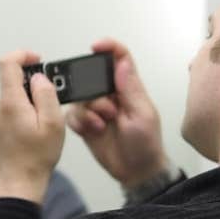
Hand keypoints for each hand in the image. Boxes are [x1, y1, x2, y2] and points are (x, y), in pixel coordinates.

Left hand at [0, 50, 64, 203]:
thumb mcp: (54, 124)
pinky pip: (9, 109)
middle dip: (34, 87)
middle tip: (51, 104)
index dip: (23, 55)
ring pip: (13, 97)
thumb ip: (47, 95)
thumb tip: (41, 78)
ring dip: (29, 103)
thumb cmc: (36, 157)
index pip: (8, 63)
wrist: (18, 181)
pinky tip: (33, 130)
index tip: (36, 59)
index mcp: (10, 103)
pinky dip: (23, 113)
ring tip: (43, 124)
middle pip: (13, 82)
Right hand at [66, 38, 168, 188]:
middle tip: (108, 110)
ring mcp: (97, 109)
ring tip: (102, 124)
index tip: (95, 47)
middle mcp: (112, 95)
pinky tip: (92, 131)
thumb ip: (130, 89)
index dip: (109, 48)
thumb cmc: (146, 143)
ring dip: (90, 110)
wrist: (136, 171)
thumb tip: (122, 62)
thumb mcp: (142, 115)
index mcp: (130, 88)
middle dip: (94, 91)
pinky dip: (80, 122)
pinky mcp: (85, 123)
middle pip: (92, 77)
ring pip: (81, 97)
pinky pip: (73, 114)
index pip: (120, 59)